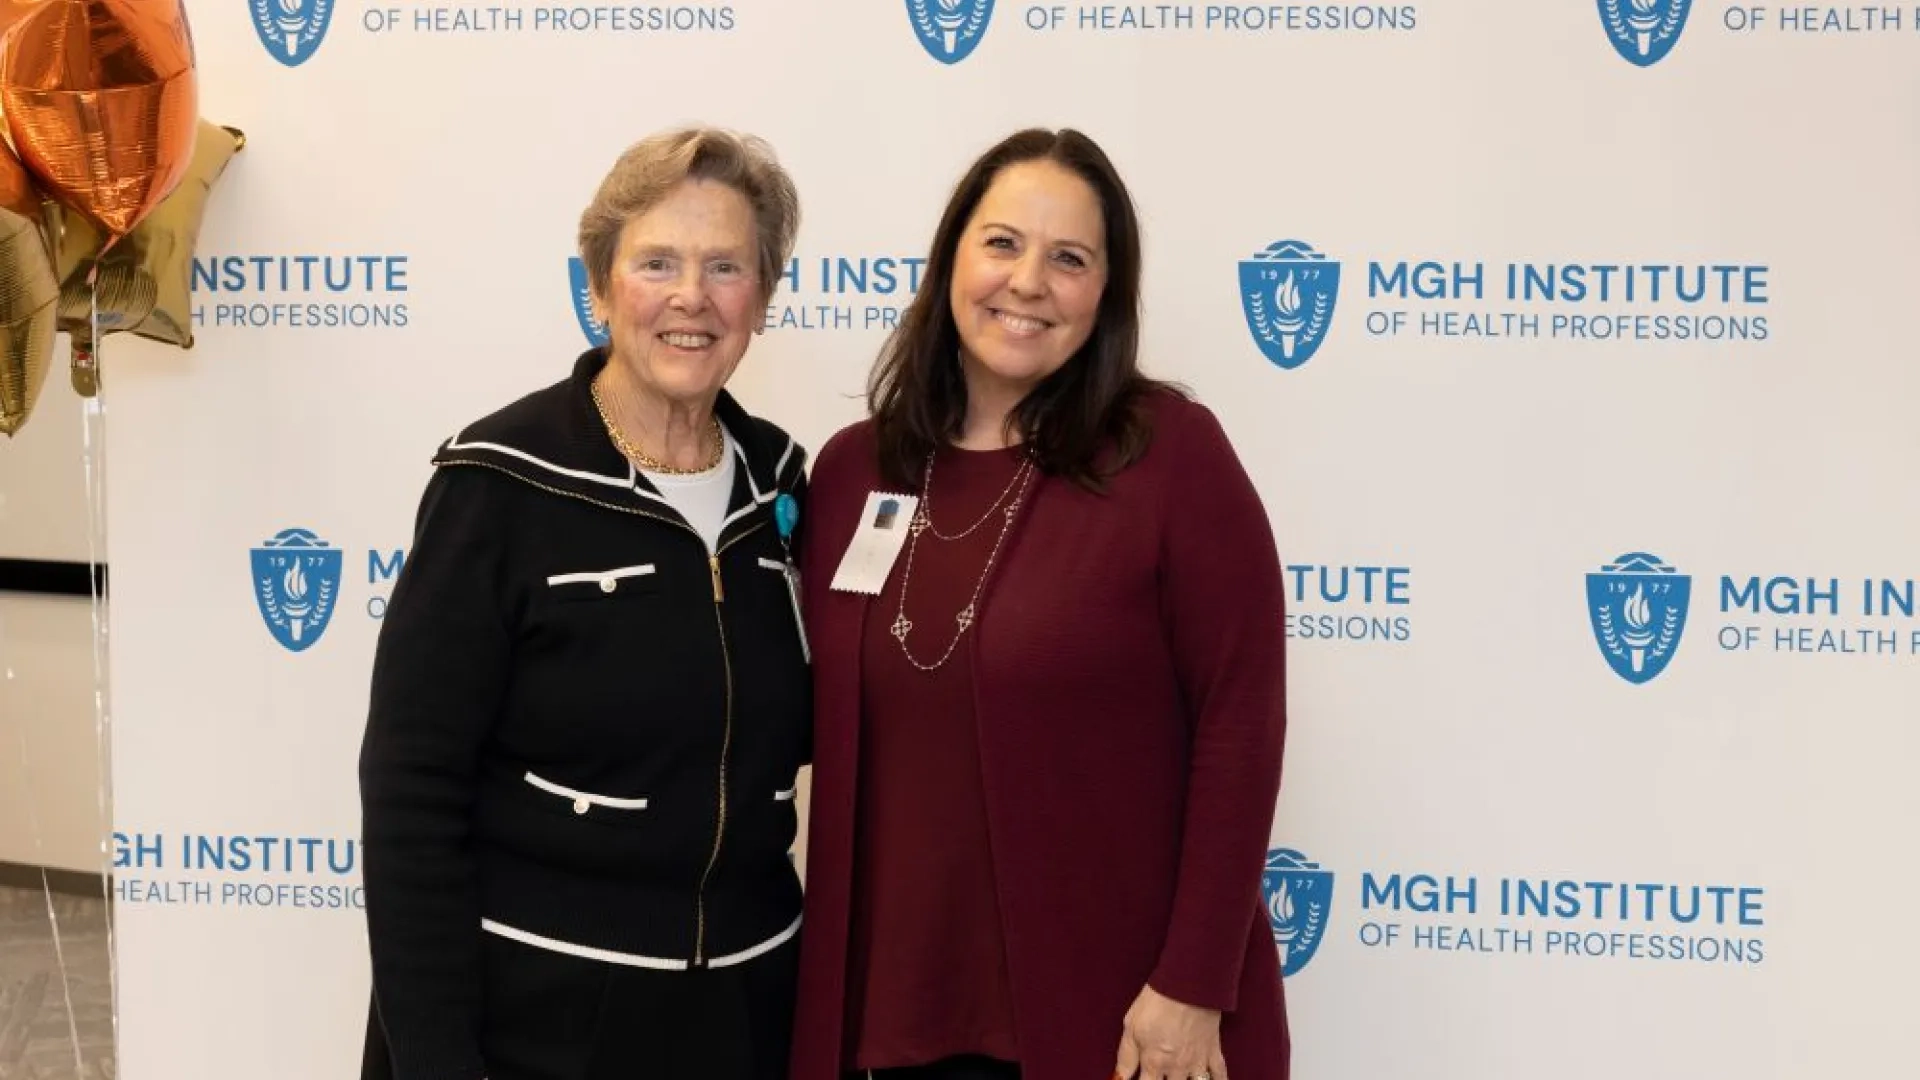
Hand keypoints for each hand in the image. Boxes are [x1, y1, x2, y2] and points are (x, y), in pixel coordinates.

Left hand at [1112, 983, 1226, 1079]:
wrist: (1188, 985)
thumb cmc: (1156, 1002)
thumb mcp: (1131, 1026)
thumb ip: (1126, 1056)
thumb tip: (1119, 1077)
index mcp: (1154, 1062)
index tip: (1141, 1079)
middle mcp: (1176, 1067)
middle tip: (1162, 1077)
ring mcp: (1197, 1061)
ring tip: (1179, 1078)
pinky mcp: (1213, 1050)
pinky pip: (1220, 1074)